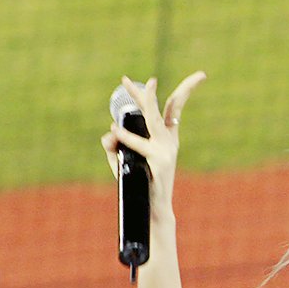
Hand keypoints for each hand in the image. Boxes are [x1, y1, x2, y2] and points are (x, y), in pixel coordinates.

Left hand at [100, 71, 205, 213]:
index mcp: (168, 138)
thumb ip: (114, 145)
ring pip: (154, 118)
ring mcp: (167, 150)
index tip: (173, 77)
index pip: (174, 109)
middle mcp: (169, 141)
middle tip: (145, 78)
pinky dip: (125, 137)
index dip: (180, 90)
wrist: (153, 210)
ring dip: (144, 100)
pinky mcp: (160, 160)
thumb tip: (108, 132)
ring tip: (128, 84)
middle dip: (154, 91)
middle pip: (166, 107)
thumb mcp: (123, 162)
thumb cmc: (140, 185)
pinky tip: (113, 130)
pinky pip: (138, 144)